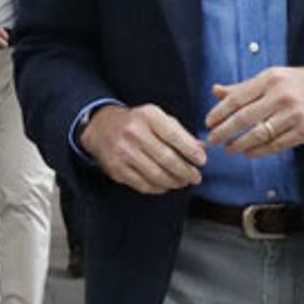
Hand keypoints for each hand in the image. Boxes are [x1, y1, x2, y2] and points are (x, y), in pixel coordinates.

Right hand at [79, 104, 205, 194]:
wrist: (100, 127)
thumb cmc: (136, 123)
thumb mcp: (157, 119)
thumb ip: (179, 132)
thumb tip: (201, 148)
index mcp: (147, 116)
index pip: (175, 136)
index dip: (191, 151)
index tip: (202, 161)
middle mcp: (134, 132)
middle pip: (167, 159)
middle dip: (186, 171)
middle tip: (196, 177)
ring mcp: (123, 152)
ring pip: (157, 174)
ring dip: (174, 182)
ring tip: (182, 182)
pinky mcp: (116, 169)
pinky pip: (143, 184)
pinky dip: (159, 188)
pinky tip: (166, 185)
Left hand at [205, 66, 303, 156]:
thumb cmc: (298, 83)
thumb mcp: (271, 77)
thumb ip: (243, 87)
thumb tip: (216, 91)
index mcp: (270, 79)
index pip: (236, 98)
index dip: (219, 112)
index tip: (209, 122)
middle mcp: (281, 96)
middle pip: (244, 118)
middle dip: (224, 132)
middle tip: (212, 139)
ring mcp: (294, 115)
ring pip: (258, 134)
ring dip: (239, 144)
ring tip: (229, 148)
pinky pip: (276, 145)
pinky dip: (259, 151)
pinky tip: (249, 152)